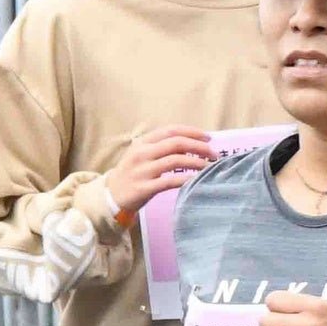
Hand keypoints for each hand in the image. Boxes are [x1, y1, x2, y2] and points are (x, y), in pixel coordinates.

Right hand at [101, 127, 215, 224]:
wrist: (112, 195)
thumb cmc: (134, 172)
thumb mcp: (143, 155)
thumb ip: (163, 147)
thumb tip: (192, 143)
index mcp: (142, 143)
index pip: (171, 130)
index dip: (192, 132)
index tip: (208, 138)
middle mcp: (141, 154)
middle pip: (176, 143)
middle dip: (199, 147)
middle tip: (214, 154)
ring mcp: (142, 170)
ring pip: (175, 160)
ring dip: (197, 162)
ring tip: (209, 167)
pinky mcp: (144, 187)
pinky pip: (170, 181)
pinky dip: (186, 179)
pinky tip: (197, 179)